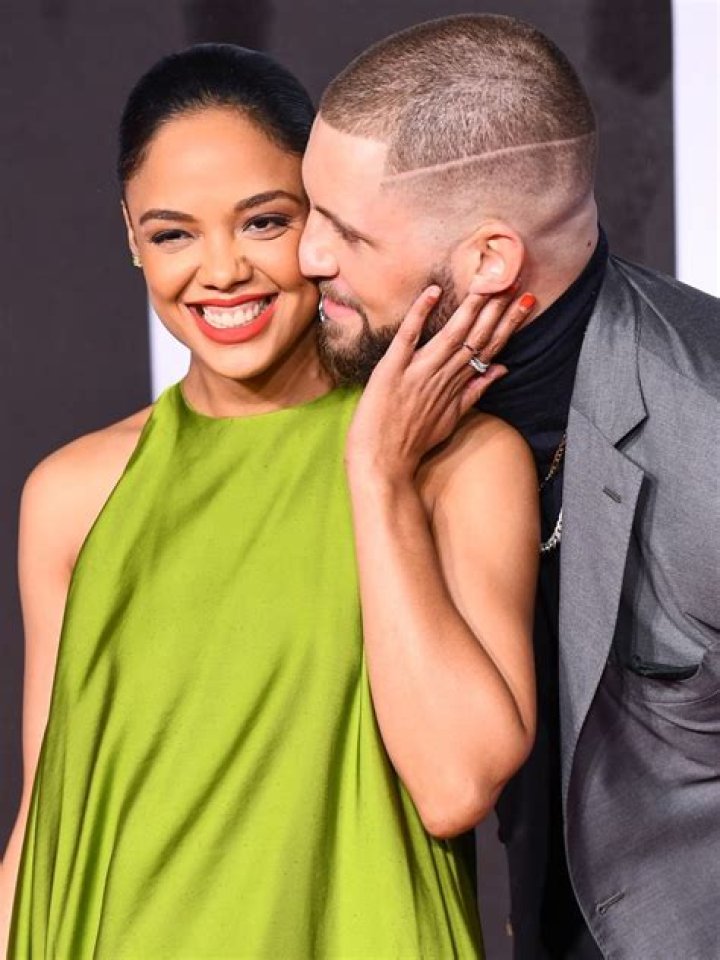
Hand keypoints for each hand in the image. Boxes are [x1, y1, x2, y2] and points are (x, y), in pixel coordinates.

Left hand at [345, 284, 535, 482]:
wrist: (382, 464)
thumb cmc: (412, 442)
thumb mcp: (451, 418)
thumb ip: (475, 391)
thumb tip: (501, 369)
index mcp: (456, 384)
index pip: (489, 347)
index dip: (509, 323)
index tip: (526, 300)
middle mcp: (442, 376)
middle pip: (475, 337)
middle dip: (497, 308)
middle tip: (514, 279)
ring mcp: (418, 372)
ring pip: (450, 335)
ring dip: (470, 308)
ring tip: (487, 283)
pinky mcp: (391, 370)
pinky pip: (407, 337)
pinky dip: (419, 315)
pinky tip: (432, 292)